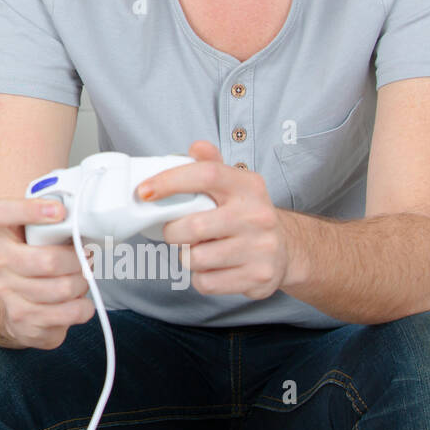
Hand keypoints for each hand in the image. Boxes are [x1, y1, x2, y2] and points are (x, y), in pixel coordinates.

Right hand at [0, 197, 95, 348]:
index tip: (60, 211)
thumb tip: (87, 220)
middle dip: (77, 261)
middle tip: (86, 258)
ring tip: (80, 280)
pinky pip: (68, 312)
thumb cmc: (37, 263)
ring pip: (62, 288)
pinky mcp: (22, 319)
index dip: (30, 210)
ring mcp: (6, 292)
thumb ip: (54, 224)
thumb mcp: (39, 238)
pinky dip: (83, 307)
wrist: (19, 308)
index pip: (2, 213)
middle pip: (47, 260)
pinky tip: (79, 302)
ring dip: (81, 284)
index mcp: (2, 233)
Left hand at [142, 140, 289, 299]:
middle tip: (176, 231)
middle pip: (192, 227)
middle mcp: (257, 215)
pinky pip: (206, 282)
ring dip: (187, 256)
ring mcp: (260, 248)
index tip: (144, 192)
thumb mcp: (234, 184)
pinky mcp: (258, 277)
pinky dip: (200, 277)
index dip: (170, 181)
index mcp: (248, 186)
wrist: (285, 250)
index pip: (205, 175)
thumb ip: (212, 165)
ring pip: (196, 258)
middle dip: (172, 232)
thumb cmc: (246, 214)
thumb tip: (197, 147)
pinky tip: (213, 267)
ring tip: (199, 249)